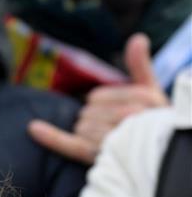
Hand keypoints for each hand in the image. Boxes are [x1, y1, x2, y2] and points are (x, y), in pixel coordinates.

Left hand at [29, 33, 168, 164]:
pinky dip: (52, 137)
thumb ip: (141, 66)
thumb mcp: (152, 94)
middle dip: (95, 121)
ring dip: (89, 136)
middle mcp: (131, 117)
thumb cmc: (153, 124)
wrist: (163, 159)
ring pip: (81, 128)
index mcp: (142, 98)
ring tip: (111, 145)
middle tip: (114, 134)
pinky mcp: (102, 157)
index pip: (96, 97)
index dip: (101, 106)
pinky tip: (34, 128)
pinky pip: (73, 145)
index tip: (118, 117)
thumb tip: (137, 38)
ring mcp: (117, 140)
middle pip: (87, 113)